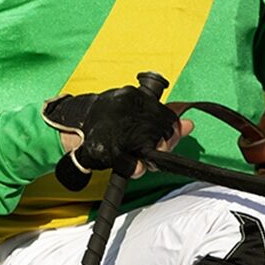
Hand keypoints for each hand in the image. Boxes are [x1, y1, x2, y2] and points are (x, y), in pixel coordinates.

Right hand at [43, 77, 185, 187]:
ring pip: (148, 148)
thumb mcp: (134, 111)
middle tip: (156, 152)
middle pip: (160, 132)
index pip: (166, 116)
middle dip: (163, 146)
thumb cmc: (109, 117)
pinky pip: (131, 164)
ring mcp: (117, 129)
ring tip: (145, 160)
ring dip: (150, 158)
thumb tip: (191, 125)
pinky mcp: (109, 150)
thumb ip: (162, 118)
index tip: (167, 139)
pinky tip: (136, 167)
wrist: (74, 125)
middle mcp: (126, 109)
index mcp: (135, 97)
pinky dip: (135, 168)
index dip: (171, 132)